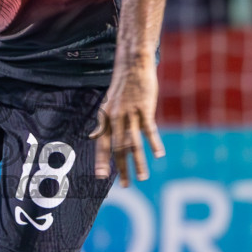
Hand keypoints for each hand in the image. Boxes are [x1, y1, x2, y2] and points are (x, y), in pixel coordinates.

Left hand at [89, 61, 165, 185]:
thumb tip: (92, 136)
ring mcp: (130, 113)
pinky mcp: (145, 108)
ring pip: (133, 143)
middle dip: (121, 168)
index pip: (102, 144)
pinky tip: (158, 155)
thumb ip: (102, 122)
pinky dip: (154, 143)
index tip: (101, 177)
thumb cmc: (122, 86)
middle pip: (118, 148)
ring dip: (139, 162)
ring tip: (143, 177)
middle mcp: (116, 118)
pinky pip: (149, 129)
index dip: (102, 161)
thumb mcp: (108, 104)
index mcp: (107, 118)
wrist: (133, 65)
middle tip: (126, 186)